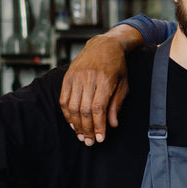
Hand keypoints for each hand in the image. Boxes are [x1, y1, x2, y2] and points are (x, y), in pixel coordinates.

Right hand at [59, 26, 139, 144]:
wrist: (103, 45)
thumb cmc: (117, 66)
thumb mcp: (123, 84)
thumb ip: (117, 104)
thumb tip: (112, 125)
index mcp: (105, 81)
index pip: (98, 108)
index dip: (98, 125)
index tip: (100, 139)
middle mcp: (89, 78)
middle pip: (84, 110)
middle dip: (86, 129)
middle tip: (88, 142)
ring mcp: (76, 77)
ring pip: (72, 106)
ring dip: (76, 124)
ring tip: (80, 136)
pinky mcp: (67, 77)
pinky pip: (63, 98)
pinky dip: (66, 113)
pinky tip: (72, 123)